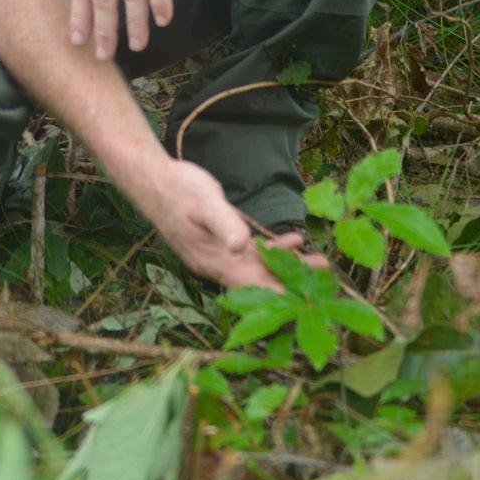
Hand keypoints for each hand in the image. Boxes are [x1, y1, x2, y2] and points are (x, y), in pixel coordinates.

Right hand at [144, 160, 326, 289]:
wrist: (153, 179)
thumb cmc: (178, 190)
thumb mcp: (204, 203)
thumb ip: (224, 223)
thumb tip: (241, 246)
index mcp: (214, 261)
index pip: (253, 286)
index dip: (279, 294)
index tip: (307, 299)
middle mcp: (219, 264)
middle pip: (261, 281)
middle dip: (293, 281)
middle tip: (326, 280)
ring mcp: (220, 254)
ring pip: (260, 267)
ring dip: (288, 265)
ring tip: (319, 262)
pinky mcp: (222, 242)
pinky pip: (252, 252)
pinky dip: (273, 249)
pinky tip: (293, 240)